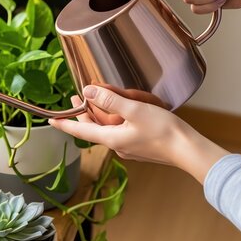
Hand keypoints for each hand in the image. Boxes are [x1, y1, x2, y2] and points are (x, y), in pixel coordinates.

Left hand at [50, 86, 228, 183]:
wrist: (189, 149)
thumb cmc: (164, 131)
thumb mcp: (134, 110)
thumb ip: (110, 100)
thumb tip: (88, 91)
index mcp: (111, 138)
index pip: (81, 130)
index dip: (65, 123)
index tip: (51, 120)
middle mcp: (117, 145)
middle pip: (95, 126)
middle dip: (86, 111)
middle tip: (78, 97)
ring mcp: (129, 146)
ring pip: (109, 126)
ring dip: (104, 112)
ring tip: (101, 96)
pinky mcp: (140, 144)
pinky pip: (121, 129)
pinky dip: (118, 117)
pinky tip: (124, 108)